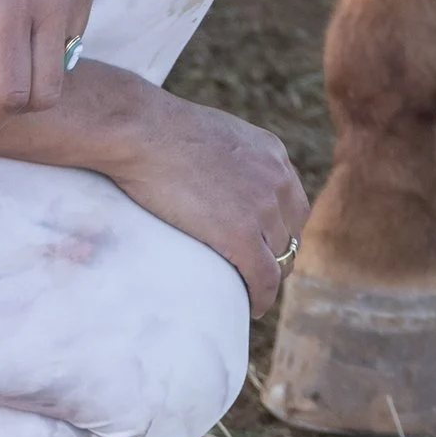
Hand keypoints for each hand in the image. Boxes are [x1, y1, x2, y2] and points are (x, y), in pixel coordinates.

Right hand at [95, 81, 309, 313]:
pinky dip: (261, 297)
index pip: (292, 203)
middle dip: (276, 255)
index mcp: (272, 154)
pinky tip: (252, 307)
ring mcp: (262, 208)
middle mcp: (277, 180)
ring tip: (249, 292)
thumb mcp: (213, 134)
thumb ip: (229, 155)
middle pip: (291, 233)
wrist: (143, 132)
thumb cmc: (159, 130)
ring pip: (279, 258)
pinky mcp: (241, 235)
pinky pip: (264, 278)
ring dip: (266, 278)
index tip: (264, 247)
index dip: (280, 230)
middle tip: (256, 274)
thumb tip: (216, 174)